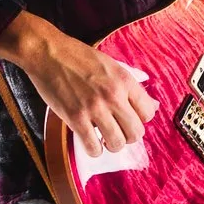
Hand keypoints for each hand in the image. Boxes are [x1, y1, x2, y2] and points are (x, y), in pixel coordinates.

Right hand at [0, 11, 156, 157]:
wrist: (49, 53)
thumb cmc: (79, 57)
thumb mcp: (112, 64)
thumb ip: (131, 86)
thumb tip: (154, 105)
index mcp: (124, 80)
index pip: (148, 112)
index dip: (140, 119)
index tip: (130, 119)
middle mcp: (114, 95)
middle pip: (136, 132)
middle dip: (129, 136)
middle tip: (119, 132)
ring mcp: (95, 108)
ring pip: (117, 143)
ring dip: (112, 145)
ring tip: (105, 139)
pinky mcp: (75, 118)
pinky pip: (93, 147)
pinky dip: (94, 150)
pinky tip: (91, 142)